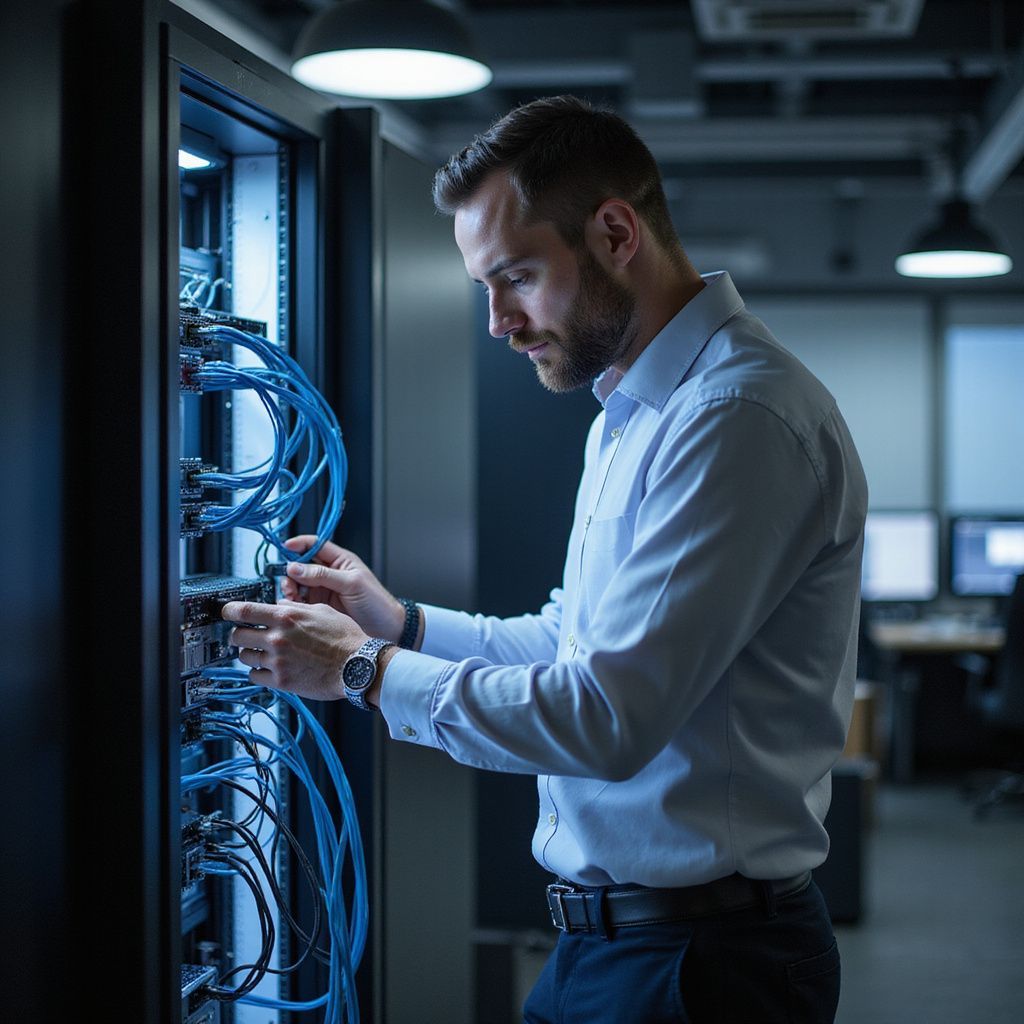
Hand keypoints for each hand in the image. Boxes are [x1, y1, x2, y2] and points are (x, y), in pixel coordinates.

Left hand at [221, 598, 367, 701]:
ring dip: (249, 654)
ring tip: (261, 653)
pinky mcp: (281, 681)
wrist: (357, 665)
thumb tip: (281, 605)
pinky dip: (258, 672)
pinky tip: (268, 669)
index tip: (226, 612)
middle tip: (246, 636)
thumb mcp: (322, 611)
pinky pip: (254, 676)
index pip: (244, 610)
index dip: (229, 610)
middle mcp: (278, 638)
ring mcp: (277, 661)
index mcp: (287, 616)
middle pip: (237, 635)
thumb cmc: (345, 638)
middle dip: (239, 634)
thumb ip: (297, 607)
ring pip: (244, 656)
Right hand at [281, 536, 404, 641]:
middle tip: (290, 584)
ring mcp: (323, 591)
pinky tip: (294, 607)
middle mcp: (329, 574)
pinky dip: (293, 604)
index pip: (315, 545)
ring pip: (297, 584)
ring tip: (291, 598)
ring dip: (290, 589)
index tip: (284, 547)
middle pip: (300, 565)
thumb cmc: (377, 603)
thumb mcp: (352, 583)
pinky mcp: (319, 608)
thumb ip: (322, 574)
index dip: (298, 544)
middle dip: (291, 572)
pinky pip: (300, 602)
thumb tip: (295, 566)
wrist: (387, 629)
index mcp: (340, 561)